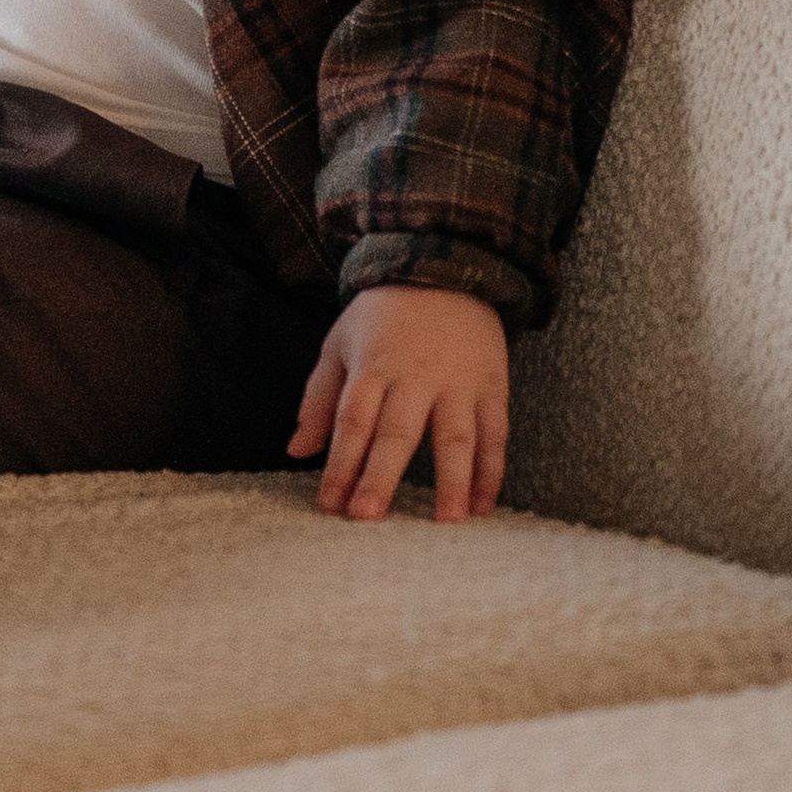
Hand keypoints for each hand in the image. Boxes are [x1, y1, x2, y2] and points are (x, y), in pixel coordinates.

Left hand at [290, 285, 507, 522]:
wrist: (445, 269)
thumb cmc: (383, 317)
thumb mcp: (341, 343)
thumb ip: (319, 399)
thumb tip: (296, 451)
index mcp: (373, 365)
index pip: (353, 421)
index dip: (339, 464)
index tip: (328, 506)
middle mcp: (416, 376)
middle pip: (397, 432)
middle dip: (380, 476)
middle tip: (366, 517)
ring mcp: (458, 382)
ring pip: (455, 437)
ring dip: (451, 481)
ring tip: (444, 523)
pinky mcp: (491, 386)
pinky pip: (495, 434)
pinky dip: (491, 472)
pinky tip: (481, 506)